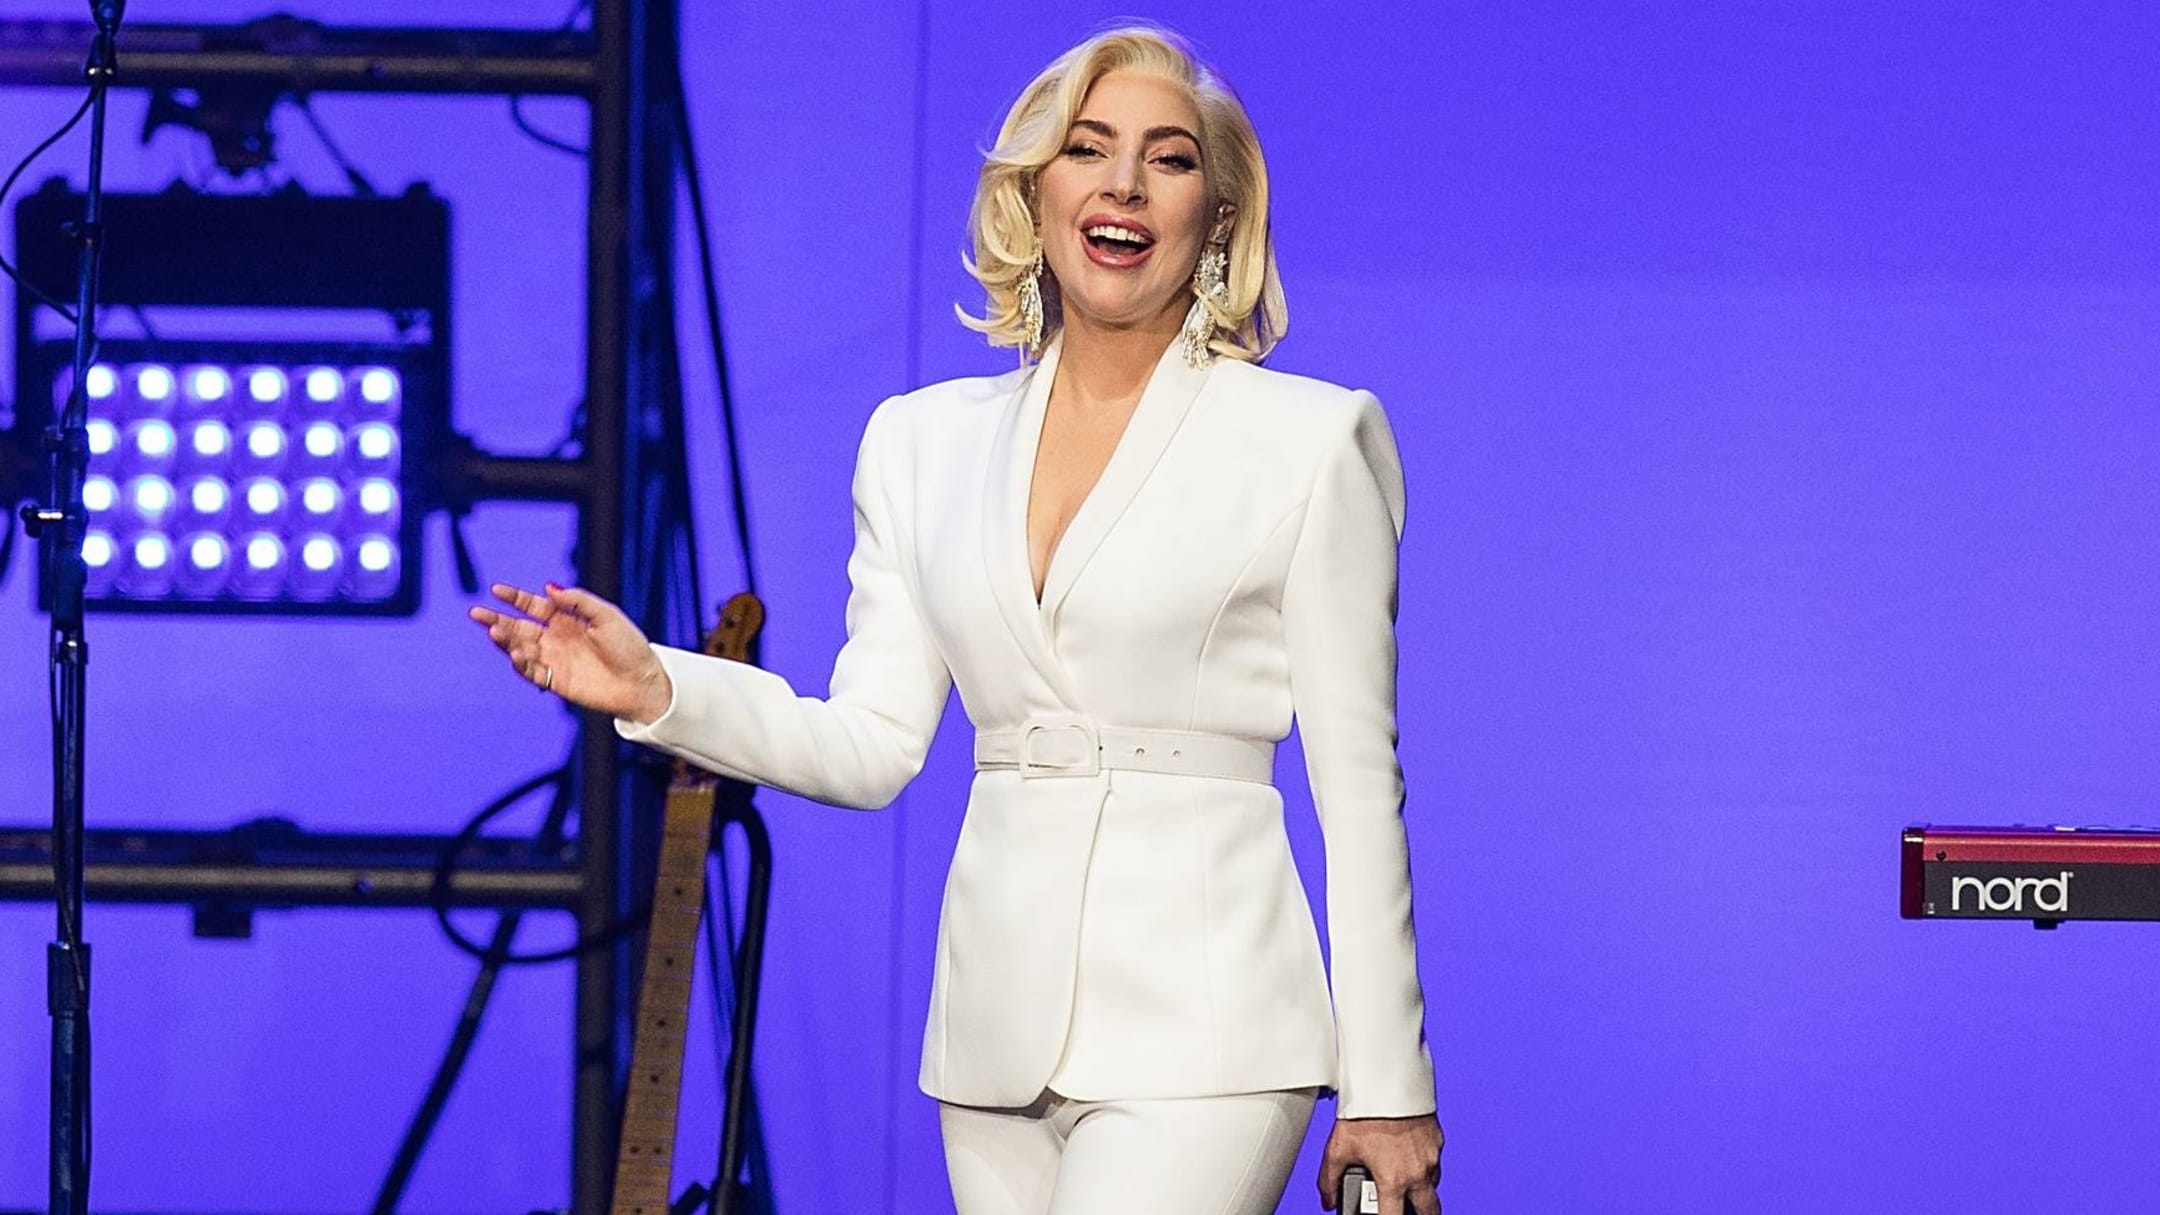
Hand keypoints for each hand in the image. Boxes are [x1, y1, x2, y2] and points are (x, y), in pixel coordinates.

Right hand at [468, 582, 672, 722]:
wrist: (643, 681)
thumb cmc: (629, 646)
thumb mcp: (606, 615)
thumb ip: (578, 601)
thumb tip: (548, 587)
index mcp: (567, 619)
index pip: (534, 606)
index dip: (515, 598)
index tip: (495, 589)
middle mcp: (557, 638)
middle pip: (519, 627)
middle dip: (497, 619)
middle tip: (475, 613)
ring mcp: (555, 660)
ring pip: (521, 648)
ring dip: (505, 641)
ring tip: (493, 631)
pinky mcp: (557, 681)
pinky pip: (532, 672)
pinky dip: (522, 664)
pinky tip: (516, 654)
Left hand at [1318, 1114, 1441, 1214]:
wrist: (1387, 1079)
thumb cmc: (1364, 1111)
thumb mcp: (1337, 1148)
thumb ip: (1329, 1180)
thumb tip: (1327, 1199)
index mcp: (1394, 1180)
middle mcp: (1418, 1172)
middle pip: (1429, 1211)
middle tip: (1404, 1210)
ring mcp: (1431, 1156)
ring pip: (1432, 1185)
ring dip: (1421, 1189)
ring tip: (1401, 1180)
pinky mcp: (1437, 1139)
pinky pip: (1434, 1162)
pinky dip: (1423, 1165)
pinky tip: (1406, 1155)